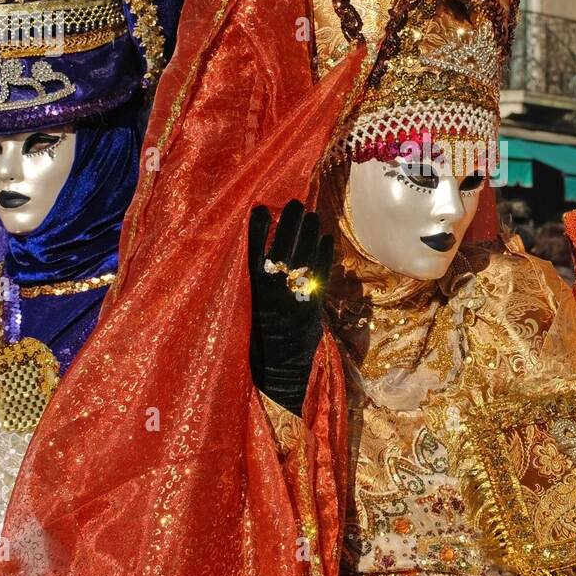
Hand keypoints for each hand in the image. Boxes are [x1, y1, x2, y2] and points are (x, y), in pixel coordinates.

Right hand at [247, 200, 332, 416]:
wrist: (278, 371)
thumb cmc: (260, 342)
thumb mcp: (249, 312)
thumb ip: (256, 285)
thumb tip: (262, 256)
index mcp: (252, 291)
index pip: (253, 252)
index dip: (258, 230)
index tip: (260, 208)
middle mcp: (273, 291)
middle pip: (283, 248)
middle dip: (290, 224)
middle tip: (295, 203)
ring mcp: (295, 297)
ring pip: (304, 257)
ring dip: (309, 233)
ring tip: (311, 215)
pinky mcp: (313, 306)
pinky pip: (321, 274)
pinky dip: (325, 255)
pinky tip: (326, 238)